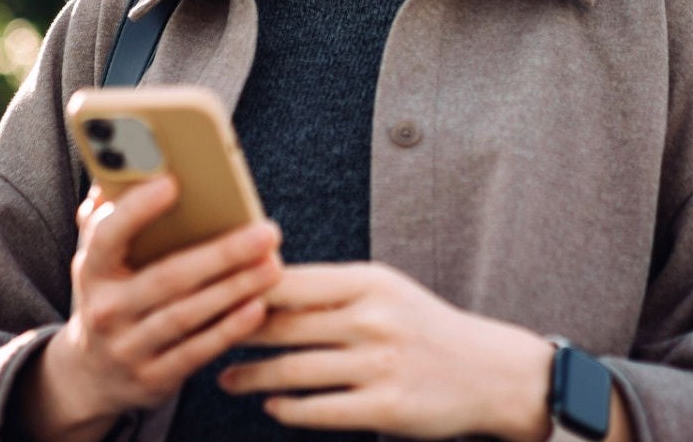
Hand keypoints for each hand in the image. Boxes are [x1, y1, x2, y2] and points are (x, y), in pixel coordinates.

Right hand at [11, 177, 283, 441]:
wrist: (87, 377)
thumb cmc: (109, 294)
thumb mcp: (98, 259)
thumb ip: (108, 215)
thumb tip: (124, 167)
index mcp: (91, 270)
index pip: (108, 236)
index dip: (137, 210)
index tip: (173, 181)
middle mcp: (105, 310)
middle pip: (166, 278)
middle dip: (221, 253)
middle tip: (267, 230)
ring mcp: (128, 349)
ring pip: (187, 315)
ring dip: (235, 289)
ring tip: (273, 264)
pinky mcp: (153, 379)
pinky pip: (197, 351)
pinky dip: (229, 329)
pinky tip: (258, 306)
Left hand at [216, 262, 555, 440]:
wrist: (490, 372)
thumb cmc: (426, 327)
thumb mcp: (386, 291)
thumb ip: (331, 289)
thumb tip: (261, 283)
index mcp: (370, 281)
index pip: (289, 281)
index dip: (243, 290)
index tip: (209, 296)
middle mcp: (373, 319)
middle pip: (281, 327)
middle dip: (235, 334)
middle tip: (202, 338)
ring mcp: (379, 365)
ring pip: (291, 371)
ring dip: (250, 377)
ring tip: (226, 378)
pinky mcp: (385, 409)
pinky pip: (318, 410)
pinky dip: (287, 408)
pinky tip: (271, 405)